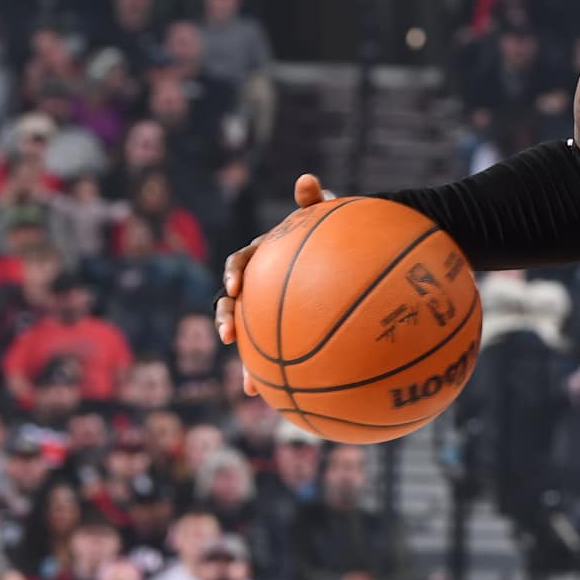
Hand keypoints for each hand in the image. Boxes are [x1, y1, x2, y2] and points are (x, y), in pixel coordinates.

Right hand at [216, 176, 331, 388]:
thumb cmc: (337, 233)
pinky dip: (280, 376)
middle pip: (234, 303)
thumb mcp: (328, 216)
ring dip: (248, 361)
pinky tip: (287, 399)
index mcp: (265, 256)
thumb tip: (306, 180)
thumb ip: (315, 202)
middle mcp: (262, 284)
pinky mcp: (288, 331)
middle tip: (228, 335)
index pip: (241, 262)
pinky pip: (281, 355)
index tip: (235, 286)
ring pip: (253, 337)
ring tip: (251, 383)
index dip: (234, 273)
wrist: (352, 258)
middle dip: (228, 319)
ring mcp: (273, 310)